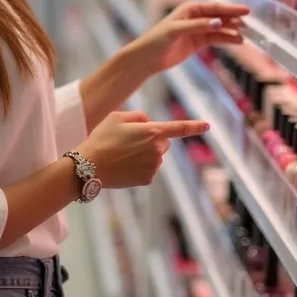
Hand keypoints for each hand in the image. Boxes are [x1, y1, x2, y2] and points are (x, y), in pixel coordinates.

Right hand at [77, 111, 208, 187]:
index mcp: (152, 131)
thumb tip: (148, 123)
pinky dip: (139, 167)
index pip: (179, 128)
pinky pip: (149, 169)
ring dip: (144, 155)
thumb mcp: (117, 117)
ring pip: (155, 157)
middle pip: (162, 143)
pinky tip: (124, 166)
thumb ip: (138, 117)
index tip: (207, 125)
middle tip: (127, 142)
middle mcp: (157, 150)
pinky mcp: (148, 179)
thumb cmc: (102, 138)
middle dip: (151, 141)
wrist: (89, 167)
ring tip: (121, 155)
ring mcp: (154, 166)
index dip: (194, 126)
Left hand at [127, 0, 248, 75]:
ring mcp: (198, 29)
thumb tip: (218, 22)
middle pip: (220, 16)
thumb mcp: (177, 30)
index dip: (231, 8)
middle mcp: (196, 17)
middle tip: (250, 23)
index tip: (246, 11)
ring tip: (247, 34)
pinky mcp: (198, 41)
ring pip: (220, 28)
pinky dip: (227, 39)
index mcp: (190, 9)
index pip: (215, 7)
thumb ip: (198, 26)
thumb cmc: (158, 39)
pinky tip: (238, 42)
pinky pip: (216, 38)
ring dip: (233, 30)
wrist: (148, 57)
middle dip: (235, 19)